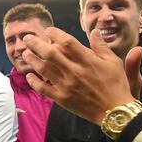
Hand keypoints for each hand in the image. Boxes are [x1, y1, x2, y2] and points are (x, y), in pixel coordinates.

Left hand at [21, 27, 137, 124]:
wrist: (114, 110)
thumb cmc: (116, 84)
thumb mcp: (113, 62)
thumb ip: (101, 46)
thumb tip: (95, 31)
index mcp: (88, 61)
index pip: (68, 43)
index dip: (56, 34)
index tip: (48, 30)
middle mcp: (75, 72)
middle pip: (51, 54)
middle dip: (36, 44)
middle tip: (27, 38)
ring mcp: (67, 86)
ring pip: (44, 70)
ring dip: (32, 60)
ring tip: (25, 53)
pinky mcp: (62, 98)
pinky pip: (43, 88)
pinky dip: (34, 82)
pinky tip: (29, 75)